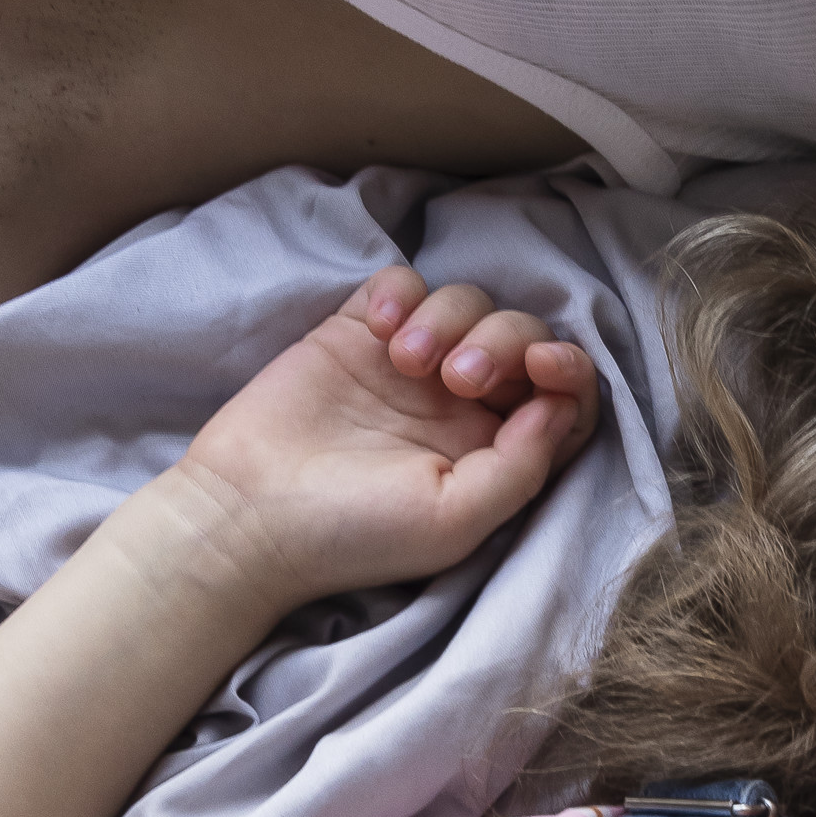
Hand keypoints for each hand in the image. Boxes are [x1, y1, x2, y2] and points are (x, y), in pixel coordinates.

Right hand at [161, 271, 599, 612]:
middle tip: (456, 377)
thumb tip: (562, 403)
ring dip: (450, 318)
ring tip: (406, 360)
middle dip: (504, 341)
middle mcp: (462, 404)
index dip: (568, 372)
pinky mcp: (359, 333)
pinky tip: (382, 325)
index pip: (562, 397)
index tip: (541, 368)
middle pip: (522, 337)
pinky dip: (404, 291)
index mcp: (495, 452)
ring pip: (468, 302)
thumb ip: (522, 464)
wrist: (248, 514)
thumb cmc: (353, 533)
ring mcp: (410, 365)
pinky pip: (404, 284)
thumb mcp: (455, 519)